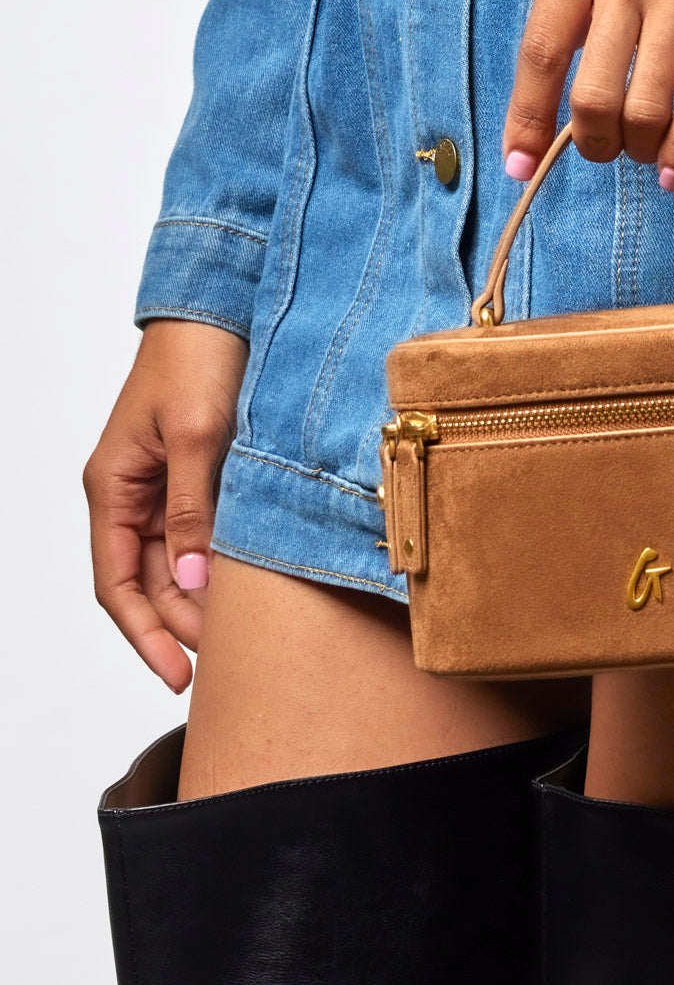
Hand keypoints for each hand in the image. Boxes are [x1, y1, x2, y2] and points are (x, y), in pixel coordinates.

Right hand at [83, 319, 247, 691]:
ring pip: (179, 565)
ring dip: (205, 600)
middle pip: (150, 583)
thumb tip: (195, 582)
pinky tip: (249, 590)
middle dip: (182, 625)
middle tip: (228, 661)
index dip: (143, 634)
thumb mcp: (198, 437)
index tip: (177, 675)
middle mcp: (133, 495)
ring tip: (242, 636)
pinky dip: (222, 566)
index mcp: (113, 488)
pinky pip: (202, 536)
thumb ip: (194, 511)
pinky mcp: (198, 478)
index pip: (117, 582)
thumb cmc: (198, 359)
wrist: (220, 310)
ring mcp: (164, 488)